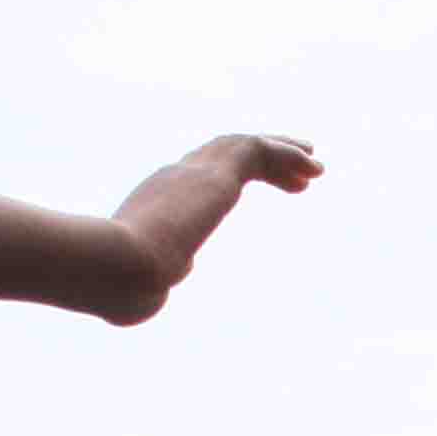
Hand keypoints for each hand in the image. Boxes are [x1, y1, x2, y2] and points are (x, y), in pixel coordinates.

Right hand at [107, 134, 320, 323]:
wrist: (122, 270)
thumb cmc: (127, 287)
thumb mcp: (149, 285)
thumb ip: (168, 272)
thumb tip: (183, 267)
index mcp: (158, 201)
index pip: (197, 180)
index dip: (231, 179)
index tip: (250, 189)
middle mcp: (175, 177)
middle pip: (224, 155)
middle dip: (260, 158)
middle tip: (294, 166)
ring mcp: (194, 171)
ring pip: (244, 148)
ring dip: (282, 153)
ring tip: (313, 162)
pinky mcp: (216, 175)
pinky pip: (258, 152)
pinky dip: (287, 156)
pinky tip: (312, 169)